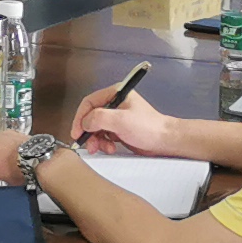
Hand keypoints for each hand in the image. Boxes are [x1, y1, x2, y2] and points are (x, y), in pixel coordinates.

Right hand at [69, 91, 186, 156]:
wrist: (165, 141)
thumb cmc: (148, 127)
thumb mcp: (121, 120)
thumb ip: (99, 118)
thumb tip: (85, 123)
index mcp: (115, 94)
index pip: (89, 102)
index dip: (80, 117)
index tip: (76, 131)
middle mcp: (115, 104)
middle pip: (91, 116)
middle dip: (88, 132)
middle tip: (88, 144)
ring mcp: (117, 117)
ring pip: (96, 128)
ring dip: (96, 140)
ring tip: (102, 148)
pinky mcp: (120, 130)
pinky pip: (104, 136)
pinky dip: (104, 143)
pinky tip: (110, 149)